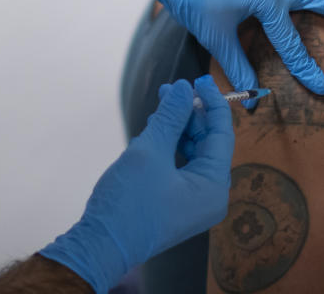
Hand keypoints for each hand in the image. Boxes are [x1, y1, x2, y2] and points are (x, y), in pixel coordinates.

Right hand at [40, 77, 233, 293]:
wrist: (101, 244)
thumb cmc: (129, 201)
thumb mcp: (150, 151)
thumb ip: (170, 117)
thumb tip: (184, 88)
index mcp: (214, 186)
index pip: (221, 135)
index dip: (211, 103)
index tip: (198, 79)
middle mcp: (211, 197)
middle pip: (208, 143)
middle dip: (190, 114)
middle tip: (170, 90)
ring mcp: (193, 203)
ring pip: (193, 154)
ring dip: (178, 128)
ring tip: (161, 105)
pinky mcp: (175, 204)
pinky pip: (181, 167)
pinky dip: (170, 146)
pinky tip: (155, 130)